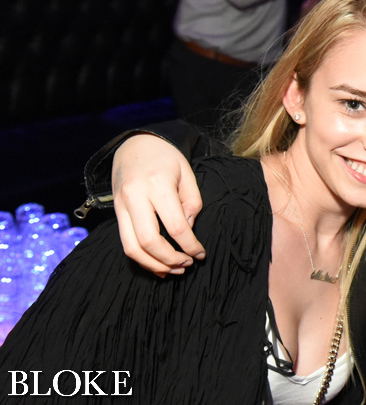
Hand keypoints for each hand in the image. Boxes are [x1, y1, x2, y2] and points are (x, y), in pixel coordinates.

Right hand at [112, 133, 204, 276]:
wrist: (136, 144)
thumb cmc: (167, 158)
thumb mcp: (187, 173)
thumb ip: (191, 202)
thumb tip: (187, 230)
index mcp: (157, 184)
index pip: (175, 226)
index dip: (190, 245)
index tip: (200, 254)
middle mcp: (135, 196)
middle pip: (149, 241)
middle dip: (170, 259)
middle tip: (187, 264)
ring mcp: (121, 205)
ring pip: (131, 248)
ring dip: (153, 265)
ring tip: (174, 270)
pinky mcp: (116, 212)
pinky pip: (125, 243)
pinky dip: (141, 259)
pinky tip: (158, 264)